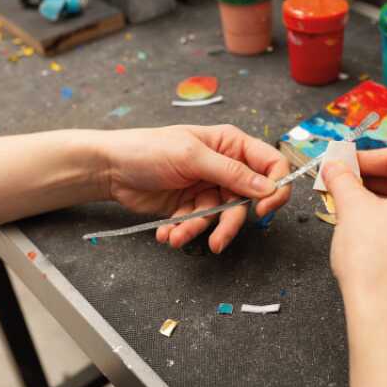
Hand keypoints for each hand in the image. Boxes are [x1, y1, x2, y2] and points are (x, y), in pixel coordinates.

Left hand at [101, 124, 290, 252]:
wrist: (111, 169)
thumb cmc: (148, 149)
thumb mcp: (192, 157)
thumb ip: (231, 173)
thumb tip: (267, 187)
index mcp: (231, 144)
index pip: (270, 164)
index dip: (275, 186)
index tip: (264, 207)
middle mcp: (225, 167)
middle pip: (247, 200)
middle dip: (229, 223)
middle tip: (218, 241)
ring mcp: (209, 188)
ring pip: (221, 217)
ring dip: (199, 229)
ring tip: (177, 235)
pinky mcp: (192, 206)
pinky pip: (199, 224)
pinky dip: (184, 231)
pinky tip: (166, 232)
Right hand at [322, 147, 386, 327]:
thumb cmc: (378, 263)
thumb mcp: (352, 208)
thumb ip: (343, 179)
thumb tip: (334, 166)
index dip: (365, 157)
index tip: (343, 162)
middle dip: (372, 178)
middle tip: (343, 181)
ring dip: (382, 198)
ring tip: (350, 202)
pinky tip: (369, 225)